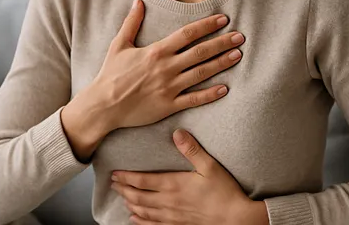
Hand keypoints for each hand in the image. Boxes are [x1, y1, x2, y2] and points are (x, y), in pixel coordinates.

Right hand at [62, 0, 244, 159]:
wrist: (103, 105)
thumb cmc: (110, 74)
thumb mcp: (119, 44)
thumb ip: (132, 22)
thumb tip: (138, 1)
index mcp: (157, 51)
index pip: (188, 34)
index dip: (207, 25)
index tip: (223, 20)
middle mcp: (166, 67)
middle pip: (200, 52)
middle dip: (222, 42)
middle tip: (240, 36)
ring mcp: (169, 87)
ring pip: (202, 73)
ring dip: (221, 63)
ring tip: (238, 55)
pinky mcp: (169, 105)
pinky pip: (194, 99)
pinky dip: (210, 94)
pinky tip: (225, 88)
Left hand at [111, 129, 268, 224]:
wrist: (235, 218)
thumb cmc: (224, 191)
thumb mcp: (210, 166)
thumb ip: (192, 149)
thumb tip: (177, 133)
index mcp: (174, 184)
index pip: (143, 180)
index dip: (127, 177)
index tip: (116, 173)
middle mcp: (169, 201)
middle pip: (139, 196)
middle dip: (124, 189)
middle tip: (113, 183)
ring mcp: (172, 216)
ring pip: (143, 211)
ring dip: (130, 203)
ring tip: (121, 197)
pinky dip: (141, 222)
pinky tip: (134, 219)